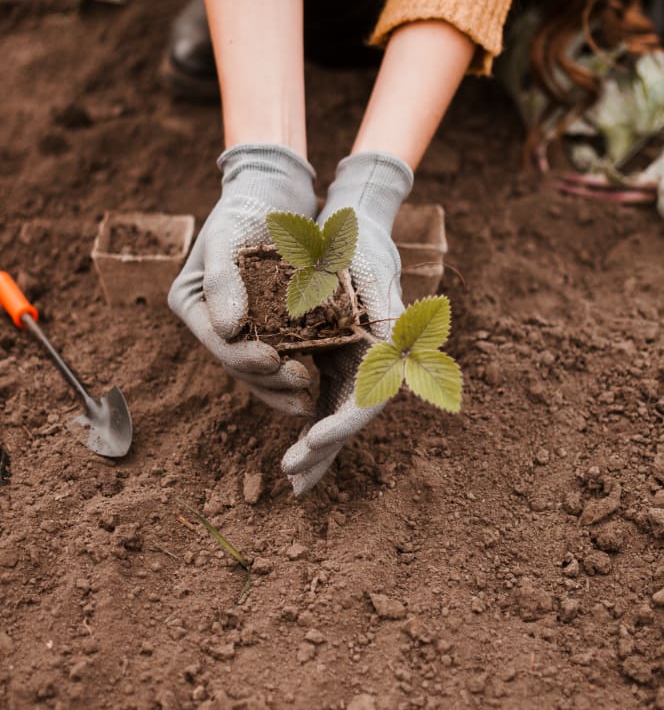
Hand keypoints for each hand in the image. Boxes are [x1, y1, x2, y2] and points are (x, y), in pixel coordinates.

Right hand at [169, 143, 317, 414]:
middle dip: (268, 379)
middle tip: (301, 383)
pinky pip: (282, 355)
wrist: (272, 192)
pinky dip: (297, 370)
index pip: (216, 341)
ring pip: (259, 368)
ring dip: (282, 386)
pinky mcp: (270, 325)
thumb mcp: (228, 236)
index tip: (273, 361)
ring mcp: (242, 327)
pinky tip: (318, 387)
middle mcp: (213, 321)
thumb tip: (227, 330)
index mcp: (193, 303)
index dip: (243, 357)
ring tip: (308, 400)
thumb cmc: (244, 207)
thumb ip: (223, 280)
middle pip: (237, 362)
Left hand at [281, 152, 413, 492]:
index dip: (342, 423)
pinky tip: (296, 453)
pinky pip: (328, 402)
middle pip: (353, 417)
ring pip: (340, 416)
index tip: (312, 442)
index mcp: (385, 342)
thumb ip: (365, 305)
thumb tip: (378, 347)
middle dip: (325, 450)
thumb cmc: (356, 242)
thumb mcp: (356, 266)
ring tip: (294, 481)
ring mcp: (357, 363)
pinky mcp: (339, 361)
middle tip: (294, 479)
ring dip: (319, 451)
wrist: (358, 227)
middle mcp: (375, 358)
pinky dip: (313, 427)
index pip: (369, 396)